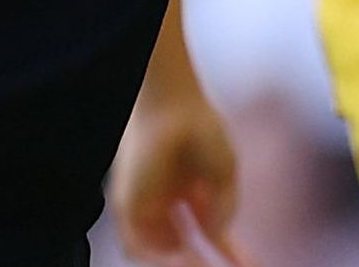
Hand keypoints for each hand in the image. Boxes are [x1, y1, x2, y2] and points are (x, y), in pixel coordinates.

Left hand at [108, 91, 253, 266]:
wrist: (173, 107)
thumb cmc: (202, 131)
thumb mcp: (226, 173)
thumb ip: (224, 210)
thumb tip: (213, 236)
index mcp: (194, 189)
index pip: (210, 232)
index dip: (231, 254)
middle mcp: (169, 198)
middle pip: (182, 241)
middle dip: (199, 262)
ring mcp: (148, 201)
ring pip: (159, 245)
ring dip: (177, 262)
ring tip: (198, 264)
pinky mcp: (127, 203)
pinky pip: (134, 244)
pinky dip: (155, 258)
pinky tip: (179, 259)